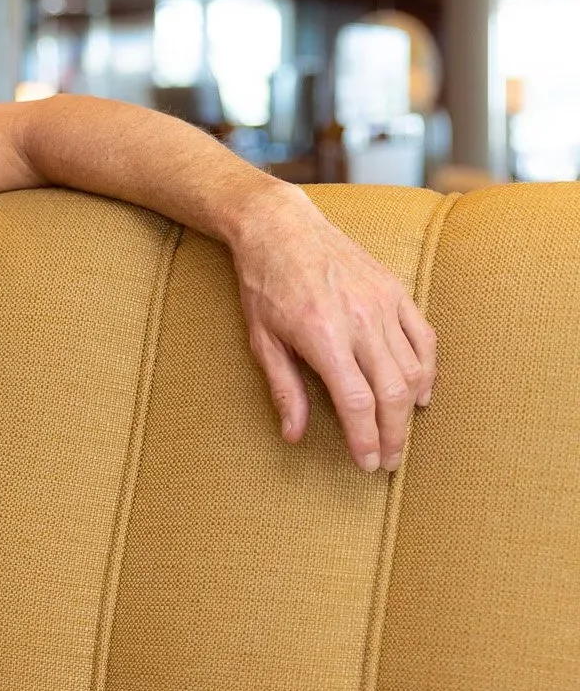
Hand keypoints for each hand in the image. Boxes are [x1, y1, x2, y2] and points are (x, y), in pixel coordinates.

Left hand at [229, 184, 437, 471]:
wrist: (280, 227)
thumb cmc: (263, 285)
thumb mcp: (261, 340)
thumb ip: (284, 389)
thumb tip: (294, 435)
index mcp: (322, 336)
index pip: (357, 402)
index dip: (366, 438)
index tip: (368, 463)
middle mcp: (359, 321)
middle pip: (392, 392)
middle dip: (392, 434)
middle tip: (389, 460)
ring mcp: (383, 304)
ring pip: (413, 368)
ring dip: (411, 409)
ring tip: (400, 434)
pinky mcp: (396, 290)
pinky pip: (424, 337)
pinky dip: (428, 370)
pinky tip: (421, 393)